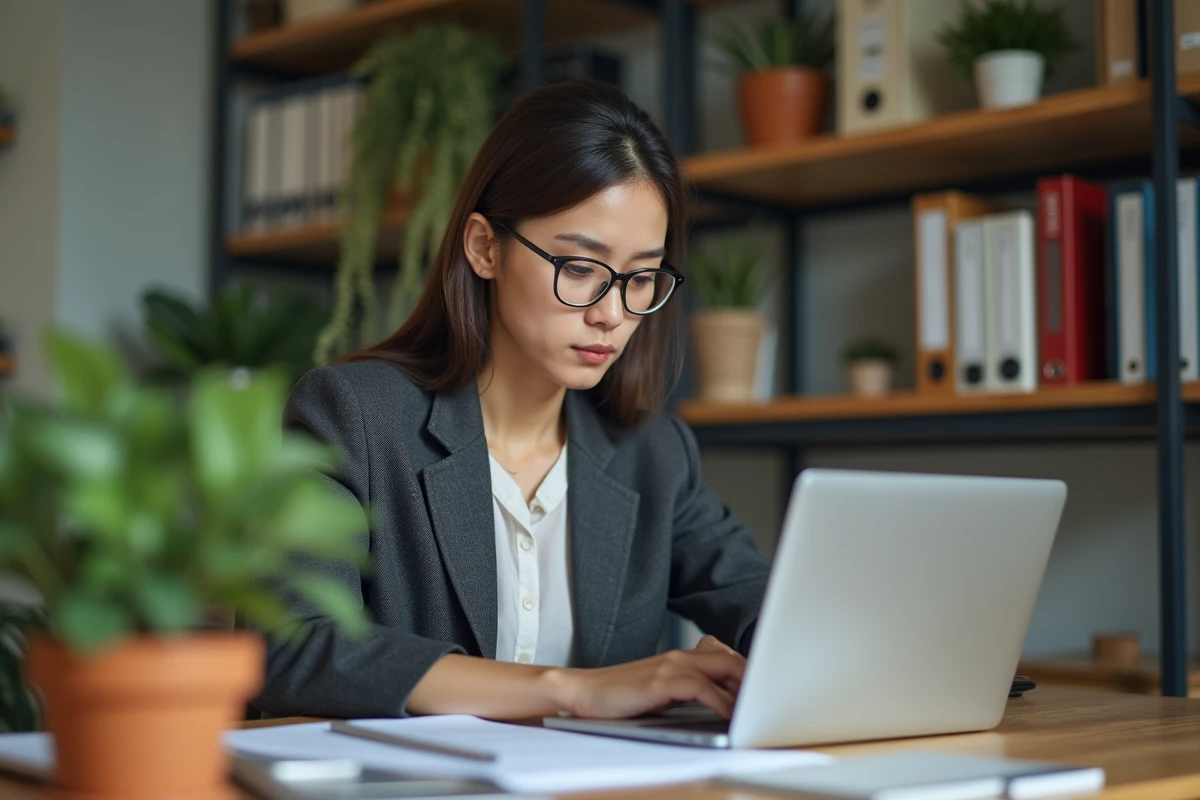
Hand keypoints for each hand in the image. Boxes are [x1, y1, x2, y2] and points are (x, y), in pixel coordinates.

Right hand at [550, 635, 745, 719]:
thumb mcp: (659, 689)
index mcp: (681, 658)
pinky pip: (701, 688)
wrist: (583, 692)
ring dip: (744, 689)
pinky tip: (728, 715)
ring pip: (723, 667)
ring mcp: (670, 666)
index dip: (747, 672)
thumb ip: (686, 689)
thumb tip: (718, 703)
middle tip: (766, 701)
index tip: (763, 691)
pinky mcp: (660, 682)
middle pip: (732, 658)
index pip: (725, 655)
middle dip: (754, 679)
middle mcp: (679, 657)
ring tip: (757, 709)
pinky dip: (720, 701)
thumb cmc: (620, 697)